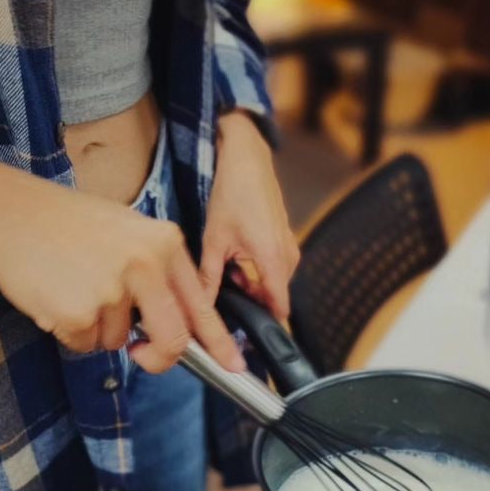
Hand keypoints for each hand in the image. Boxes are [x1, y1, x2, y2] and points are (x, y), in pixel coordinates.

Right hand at [0, 135, 244, 372]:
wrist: (7, 211)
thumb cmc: (66, 225)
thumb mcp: (126, 234)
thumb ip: (157, 275)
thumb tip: (180, 327)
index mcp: (163, 244)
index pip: (200, 304)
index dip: (219, 342)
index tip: (233, 365)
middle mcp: (145, 265)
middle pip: (172, 340)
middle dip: (158, 357)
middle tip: (141, 353)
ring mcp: (112, 289)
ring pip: (118, 342)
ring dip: (96, 329)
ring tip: (74, 287)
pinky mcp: (79, 311)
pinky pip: (85, 344)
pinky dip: (70, 331)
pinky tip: (56, 296)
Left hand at [200, 112, 299, 318]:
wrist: (247, 156)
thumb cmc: (232, 192)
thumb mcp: (214, 239)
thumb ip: (209, 277)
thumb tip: (200, 306)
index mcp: (273, 260)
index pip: (279, 309)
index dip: (263, 325)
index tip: (246, 334)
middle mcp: (288, 256)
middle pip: (272, 297)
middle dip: (250, 301)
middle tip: (224, 292)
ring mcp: (289, 246)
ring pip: (272, 281)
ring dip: (252, 284)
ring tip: (227, 270)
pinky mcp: (285, 238)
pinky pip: (274, 266)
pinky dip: (256, 269)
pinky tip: (237, 257)